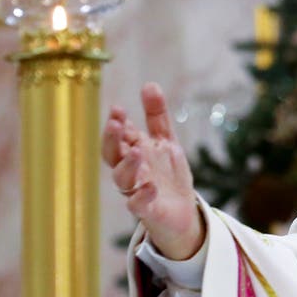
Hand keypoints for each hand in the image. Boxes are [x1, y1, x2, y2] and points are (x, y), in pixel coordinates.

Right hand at [101, 82, 202, 259]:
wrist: (182, 211)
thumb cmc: (168, 174)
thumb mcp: (167, 141)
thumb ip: (157, 116)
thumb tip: (149, 84)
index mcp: (133, 152)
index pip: (120, 135)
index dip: (117, 123)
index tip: (119, 109)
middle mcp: (131, 171)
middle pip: (113, 155)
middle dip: (113, 139)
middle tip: (116, 124)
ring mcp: (136, 190)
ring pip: (122, 180)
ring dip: (128, 165)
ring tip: (138, 151)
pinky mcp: (147, 210)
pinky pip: (138, 205)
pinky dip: (142, 196)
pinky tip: (150, 186)